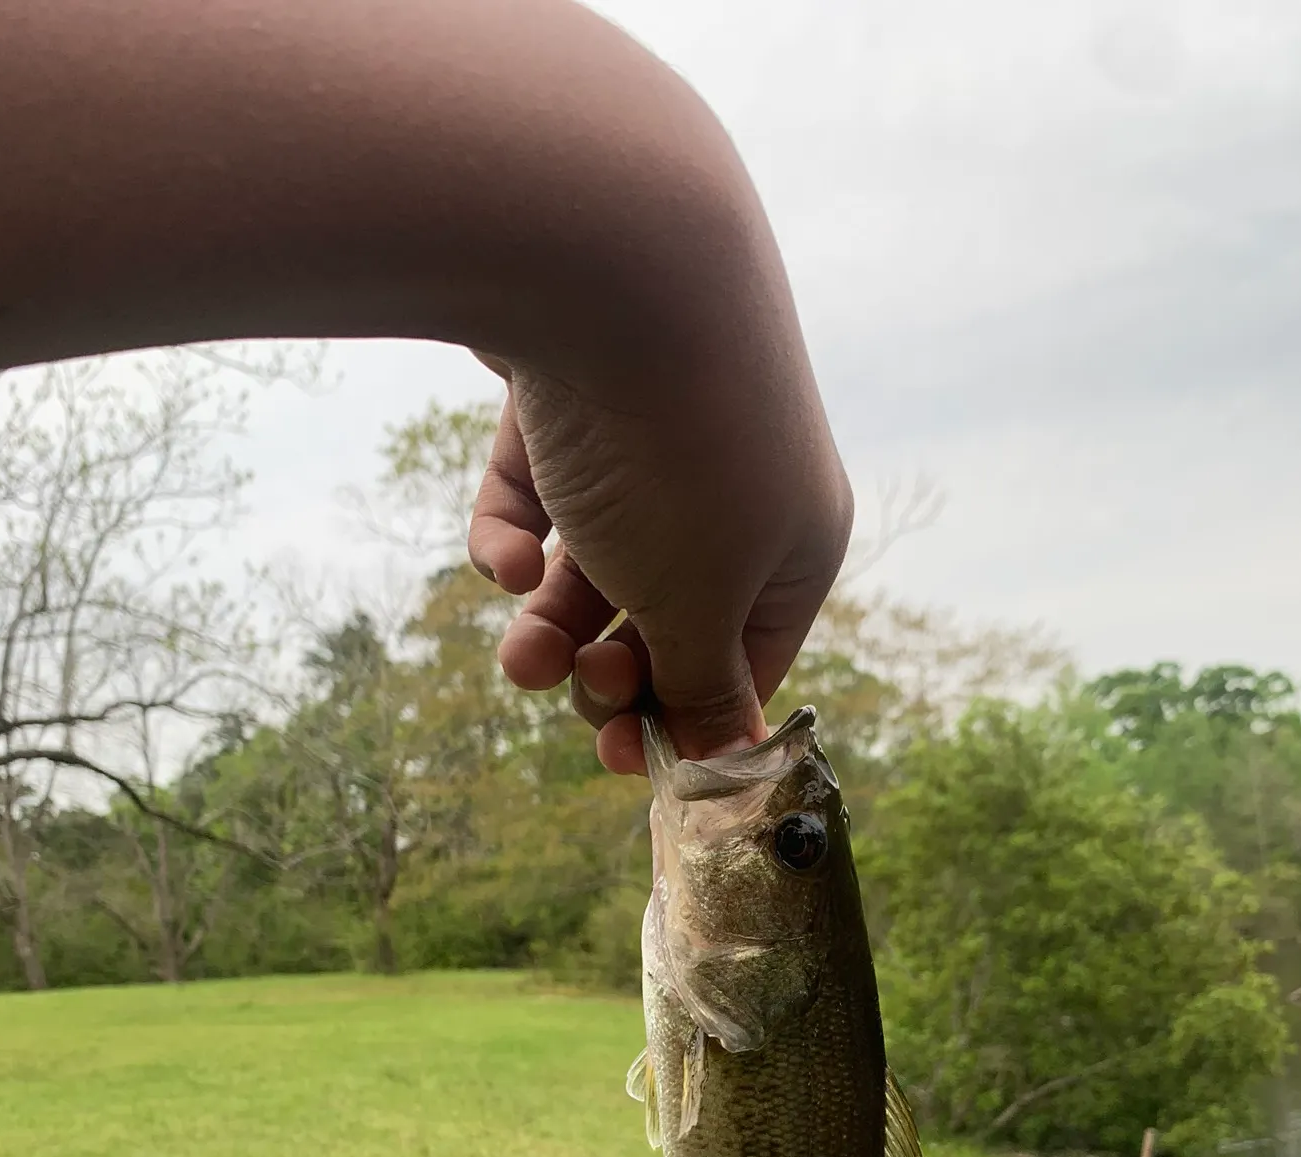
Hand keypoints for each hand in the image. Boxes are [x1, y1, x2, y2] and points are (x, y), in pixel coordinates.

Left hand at [468, 356, 851, 774]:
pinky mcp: (572, 396)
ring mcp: (653, 436)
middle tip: (568, 689)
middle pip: (665, 613)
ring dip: (553, 623)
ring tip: (517, 655)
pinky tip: (505, 553)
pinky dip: (519, 532)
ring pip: (596, 561)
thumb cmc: (679, 456)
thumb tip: (729, 762)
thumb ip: (703, 686)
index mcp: (794, 544)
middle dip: (608, 669)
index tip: (622, 757)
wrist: (606, 251)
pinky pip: (544, 492)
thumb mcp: (697, 602)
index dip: (687, 717)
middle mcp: (736, 489)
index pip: (748, 657)